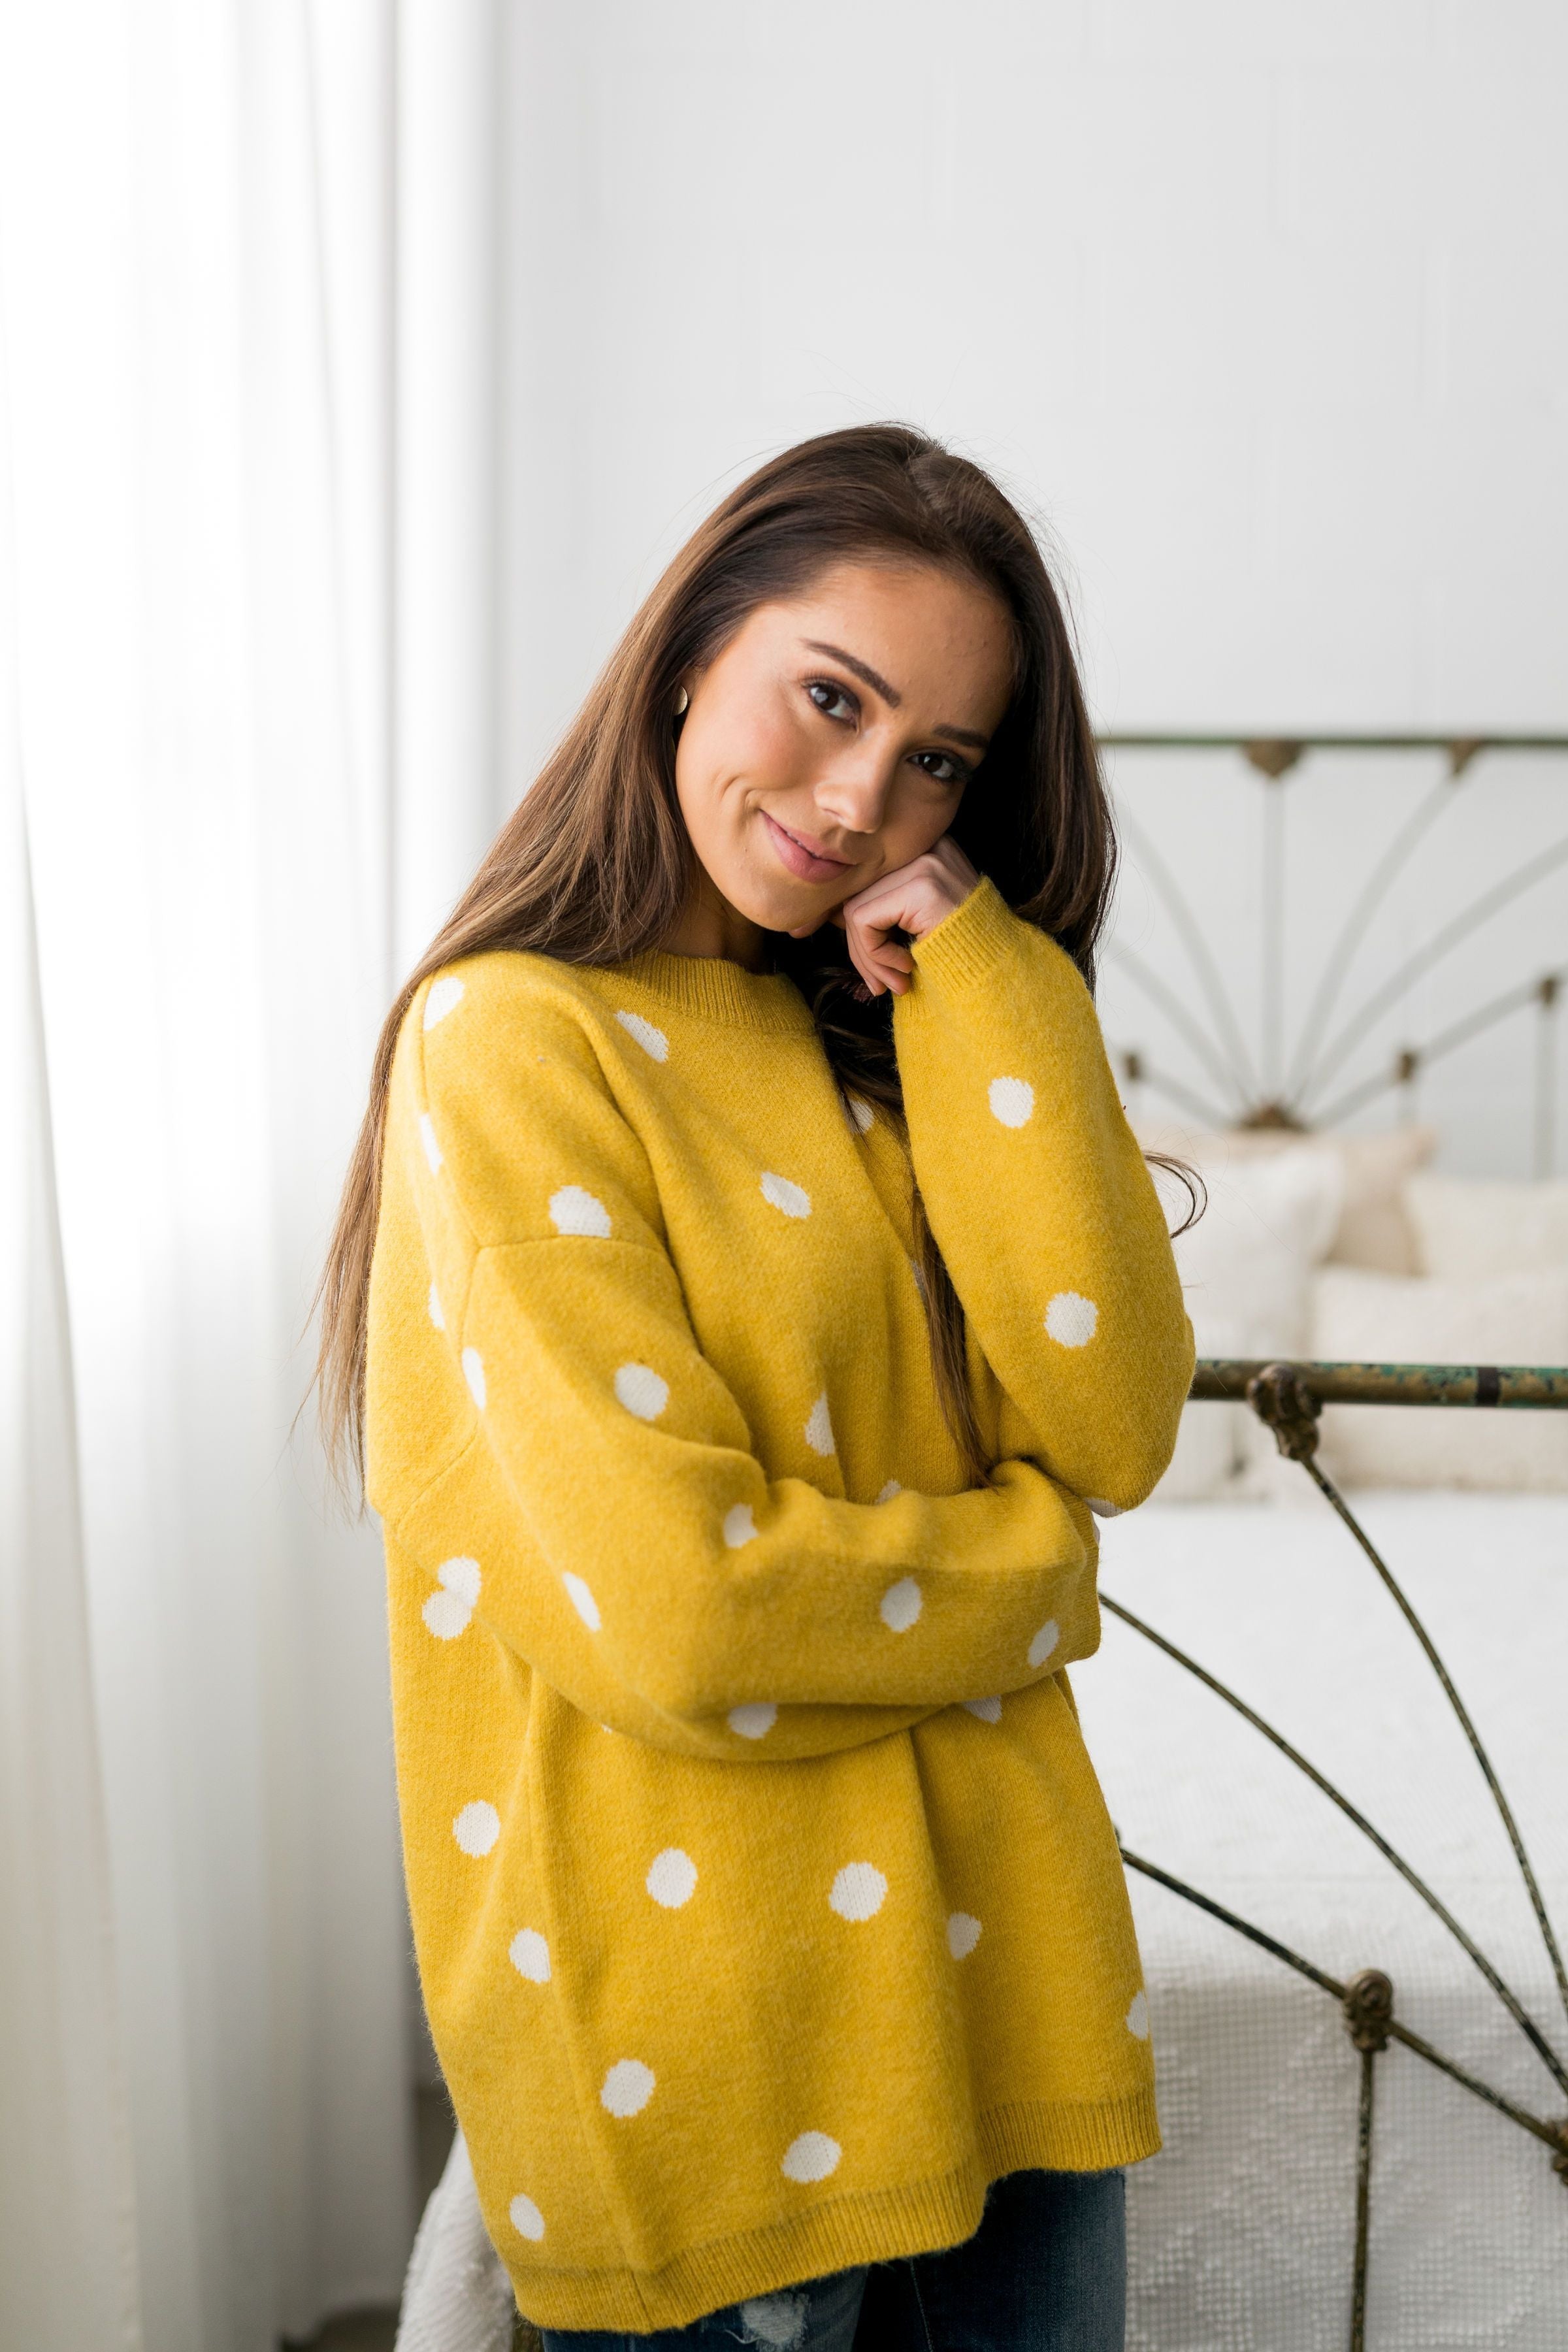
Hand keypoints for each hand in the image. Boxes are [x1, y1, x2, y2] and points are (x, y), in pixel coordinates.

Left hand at [791, 837, 980, 997]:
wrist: (1000, 979)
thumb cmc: (960, 959)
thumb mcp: (913, 928)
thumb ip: (880, 911)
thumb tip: (823, 913)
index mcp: (928, 851)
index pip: (867, 875)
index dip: (842, 911)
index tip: (818, 939)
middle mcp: (929, 847)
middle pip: (859, 892)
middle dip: (860, 947)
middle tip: (877, 985)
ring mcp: (927, 863)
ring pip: (855, 910)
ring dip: (868, 957)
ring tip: (894, 982)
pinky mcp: (921, 886)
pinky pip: (863, 920)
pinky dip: (875, 954)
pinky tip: (906, 971)